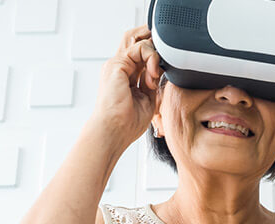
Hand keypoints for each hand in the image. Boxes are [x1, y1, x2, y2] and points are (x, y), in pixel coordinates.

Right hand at [86, 25, 163, 149]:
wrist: (115, 130)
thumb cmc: (126, 123)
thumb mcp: (147, 98)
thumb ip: (151, 82)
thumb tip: (158, 70)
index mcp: (124, 77)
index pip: (140, 55)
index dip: (154, 57)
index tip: (159, 75)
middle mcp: (119, 69)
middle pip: (136, 42)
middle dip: (153, 46)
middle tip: (159, 63)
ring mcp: (117, 65)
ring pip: (139, 41)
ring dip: (154, 54)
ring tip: (154, 74)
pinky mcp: (117, 64)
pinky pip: (140, 48)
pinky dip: (152, 57)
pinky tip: (152, 74)